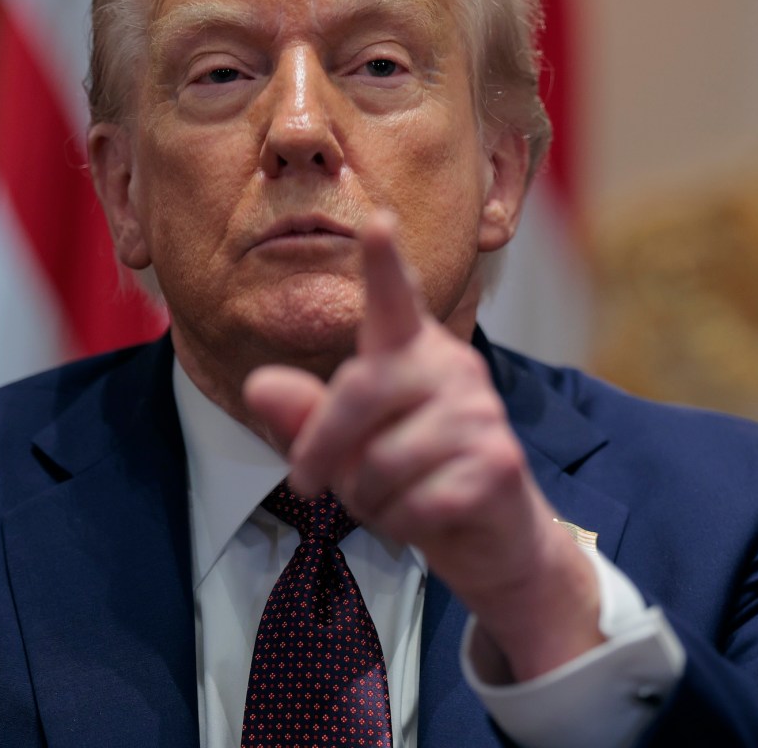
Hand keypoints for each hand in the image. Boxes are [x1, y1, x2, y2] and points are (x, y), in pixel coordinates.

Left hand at [244, 212, 603, 679]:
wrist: (491, 536)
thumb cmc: (410, 477)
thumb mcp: (345, 447)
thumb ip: (304, 416)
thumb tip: (259, 386)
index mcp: (411, 349)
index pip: (395, 299)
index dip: (384, 263)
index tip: (377, 221)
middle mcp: (452, 366)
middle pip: (359, 390)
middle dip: (321, 448)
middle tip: (308, 484)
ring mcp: (481, 413)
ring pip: (381, 460)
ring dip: (368, 498)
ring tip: (394, 496)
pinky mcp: (498, 463)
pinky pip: (414, 502)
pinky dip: (402, 524)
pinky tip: (426, 516)